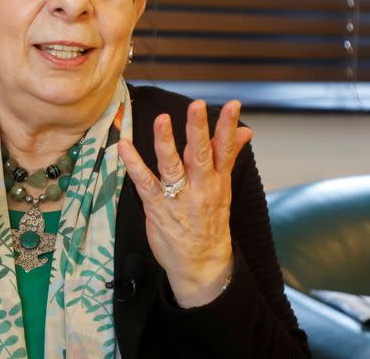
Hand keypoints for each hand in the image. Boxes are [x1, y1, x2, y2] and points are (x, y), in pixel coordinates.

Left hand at [117, 100, 251, 306]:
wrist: (202, 265)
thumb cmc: (210, 221)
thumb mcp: (224, 188)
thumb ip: (229, 156)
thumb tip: (246, 131)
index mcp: (218, 180)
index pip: (226, 149)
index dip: (229, 127)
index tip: (233, 105)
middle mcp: (201, 187)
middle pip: (201, 155)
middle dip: (199, 129)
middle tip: (197, 106)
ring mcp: (178, 198)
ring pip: (173, 166)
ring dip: (166, 142)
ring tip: (162, 120)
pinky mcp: (157, 207)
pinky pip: (144, 182)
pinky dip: (133, 164)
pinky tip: (123, 146)